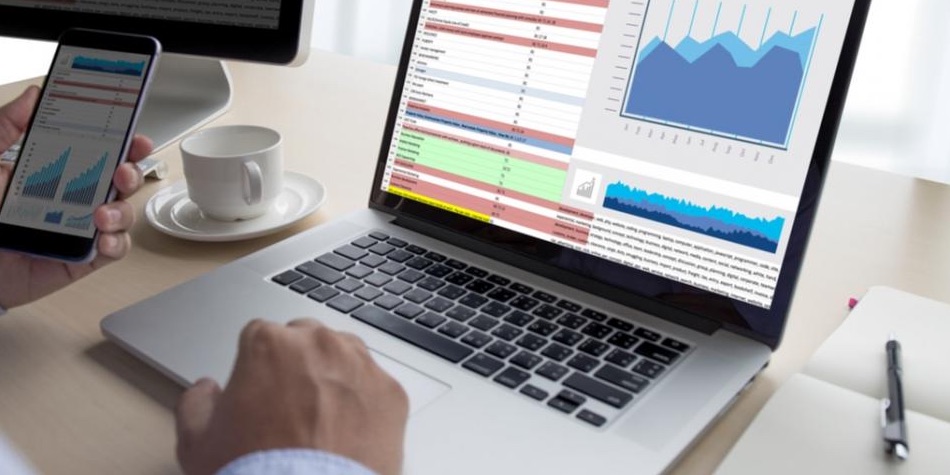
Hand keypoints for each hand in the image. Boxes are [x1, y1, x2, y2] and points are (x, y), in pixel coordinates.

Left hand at [0, 85, 152, 309]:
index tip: (134, 136)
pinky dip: (117, 243)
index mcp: (56, 172)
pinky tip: (103, 239)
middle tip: (121, 172)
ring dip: (122, 211)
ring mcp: (82, 228)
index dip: (123, 143)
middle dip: (132, 173)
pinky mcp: (84, 257)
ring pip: (123, 213)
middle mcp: (74, 199)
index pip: (99, 153)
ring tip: (101, 215)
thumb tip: (33, 97)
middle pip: (120, 181)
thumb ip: (6, 127)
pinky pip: (115, 249)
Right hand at [175, 319, 409, 474]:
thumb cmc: (254, 474)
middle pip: (307, 340)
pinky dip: (366, 406)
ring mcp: (360, 365)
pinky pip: (376, 389)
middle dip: (299, 364)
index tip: (260, 390)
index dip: (258, 364)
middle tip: (292, 407)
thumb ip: (197, 402)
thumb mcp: (198, 443)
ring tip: (323, 420)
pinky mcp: (392, 393)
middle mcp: (318, 343)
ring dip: (335, 377)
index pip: (261, 335)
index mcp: (268, 343)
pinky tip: (351, 435)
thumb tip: (205, 390)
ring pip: (346, 357)